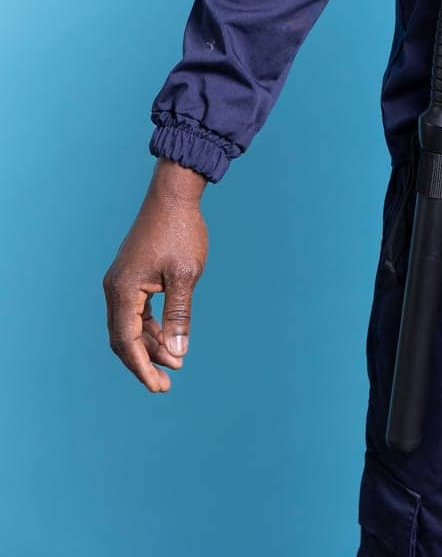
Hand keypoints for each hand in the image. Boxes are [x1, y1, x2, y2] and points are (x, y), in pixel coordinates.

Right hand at [102, 159, 208, 392]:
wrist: (174, 195)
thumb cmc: (181, 232)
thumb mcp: (184, 276)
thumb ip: (179, 315)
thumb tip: (178, 352)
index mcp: (122, 290)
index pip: (126, 341)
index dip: (142, 366)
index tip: (158, 387)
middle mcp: (115, 288)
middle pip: (124, 338)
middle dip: (144, 362)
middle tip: (166, 384)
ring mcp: (122, 281)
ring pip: (131, 326)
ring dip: (150, 345)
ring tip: (175, 363)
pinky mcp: (132, 276)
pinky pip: (137, 311)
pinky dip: (151, 327)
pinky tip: (169, 339)